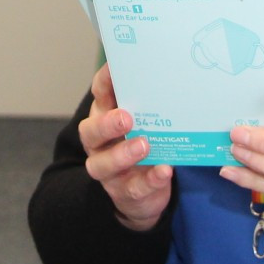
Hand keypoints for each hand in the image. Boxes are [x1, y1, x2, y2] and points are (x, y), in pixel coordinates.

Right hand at [79, 63, 172, 231]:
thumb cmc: (144, 146)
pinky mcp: (126, 193)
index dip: (104, 82)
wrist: (142, 196)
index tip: (115, 67)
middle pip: (91, 131)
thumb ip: (150, 105)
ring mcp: (109, 171)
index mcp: (104, 119)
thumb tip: (173, 74)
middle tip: (126, 117)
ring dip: (123, 153)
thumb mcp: (144, 124)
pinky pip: (136, 188)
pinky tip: (164, 170)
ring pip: (104, 164)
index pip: (99, 96)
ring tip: (145, 145)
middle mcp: (99, 144)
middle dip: (107, 123)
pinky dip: (150, 179)